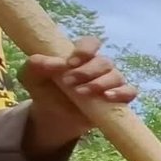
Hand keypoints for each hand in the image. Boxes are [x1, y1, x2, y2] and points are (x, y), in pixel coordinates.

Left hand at [20, 35, 136, 137]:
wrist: (53, 117)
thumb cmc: (45, 90)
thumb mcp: (30, 76)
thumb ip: (37, 64)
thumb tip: (59, 63)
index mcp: (81, 56)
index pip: (91, 43)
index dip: (86, 49)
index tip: (71, 62)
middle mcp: (98, 67)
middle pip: (104, 61)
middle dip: (88, 72)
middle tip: (69, 82)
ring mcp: (110, 83)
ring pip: (116, 76)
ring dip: (100, 83)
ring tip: (82, 93)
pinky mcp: (118, 99)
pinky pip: (130, 92)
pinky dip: (122, 93)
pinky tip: (107, 97)